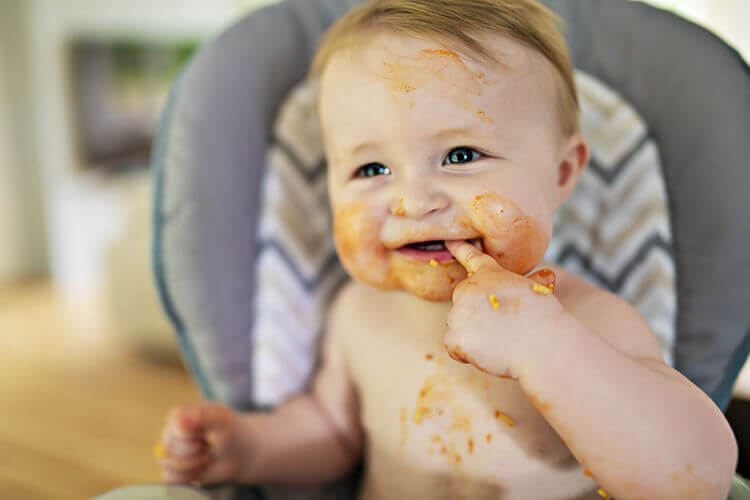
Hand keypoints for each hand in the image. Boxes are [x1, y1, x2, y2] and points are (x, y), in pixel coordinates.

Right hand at [155, 401, 242, 484]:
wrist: (237, 452)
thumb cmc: (229, 432)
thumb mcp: (221, 419)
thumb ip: (202, 415)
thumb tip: (179, 421)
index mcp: (179, 416)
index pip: (173, 428)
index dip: (189, 436)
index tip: (205, 434)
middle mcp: (171, 433)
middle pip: (170, 447)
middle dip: (194, 452)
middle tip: (208, 447)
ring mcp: (171, 452)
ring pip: (169, 464)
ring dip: (192, 465)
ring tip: (206, 458)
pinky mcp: (174, 469)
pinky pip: (170, 478)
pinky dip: (188, 476)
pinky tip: (200, 468)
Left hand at [443, 240, 561, 378]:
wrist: (543, 344)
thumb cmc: (546, 319)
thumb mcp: (539, 291)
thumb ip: (529, 284)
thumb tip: (547, 277)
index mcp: (489, 274)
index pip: (472, 258)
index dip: (460, 248)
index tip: (449, 241)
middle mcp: (469, 289)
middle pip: (462, 302)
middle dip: (475, 314)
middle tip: (501, 328)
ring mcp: (459, 312)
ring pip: (457, 326)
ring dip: (473, 335)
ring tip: (499, 341)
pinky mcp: (455, 336)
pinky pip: (454, 346)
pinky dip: (467, 353)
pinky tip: (489, 352)